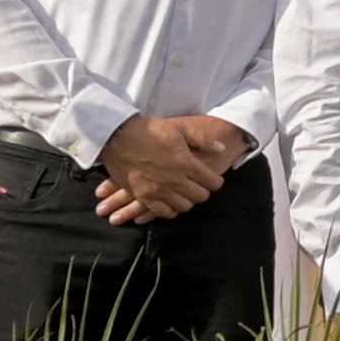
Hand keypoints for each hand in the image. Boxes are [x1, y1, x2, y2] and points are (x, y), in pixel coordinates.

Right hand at [95, 112, 239, 223]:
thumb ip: (203, 140)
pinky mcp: (143, 196)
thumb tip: (221, 149)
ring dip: (187, 201)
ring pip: (183, 207)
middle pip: (200, 196)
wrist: (118, 136)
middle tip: (199, 185)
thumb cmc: (150, 130)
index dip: (215, 181)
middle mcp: (174, 180)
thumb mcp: (180, 128)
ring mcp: (158, 190)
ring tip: (185, 193)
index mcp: (186, 163)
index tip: (213, 179)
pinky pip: (162, 212)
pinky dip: (169, 210)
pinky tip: (171, 203)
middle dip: (203, 191)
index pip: (212, 182)